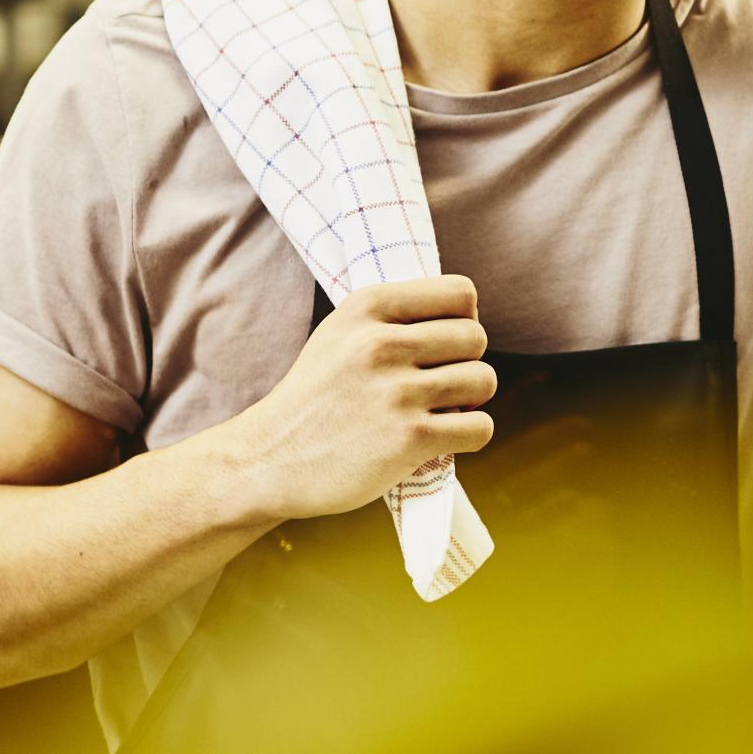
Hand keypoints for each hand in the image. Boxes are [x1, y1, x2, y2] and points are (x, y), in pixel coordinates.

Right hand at [221, 275, 495, 522]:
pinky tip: (443, 439)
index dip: (463, 320)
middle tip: (438, 386)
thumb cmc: (317, 396)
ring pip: (484, 381)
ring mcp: (396, 392)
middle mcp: (381, 344)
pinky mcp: (409, 439)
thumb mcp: (341, 333)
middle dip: (466, 363)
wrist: (269, 460)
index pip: (461, 293)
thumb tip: (470, 313)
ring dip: (471, 401)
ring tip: (439, 411)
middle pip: (476, 338)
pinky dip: (471, 435)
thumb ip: (397, 317)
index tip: (443, 346)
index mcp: (367, 306)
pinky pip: (480, 427)